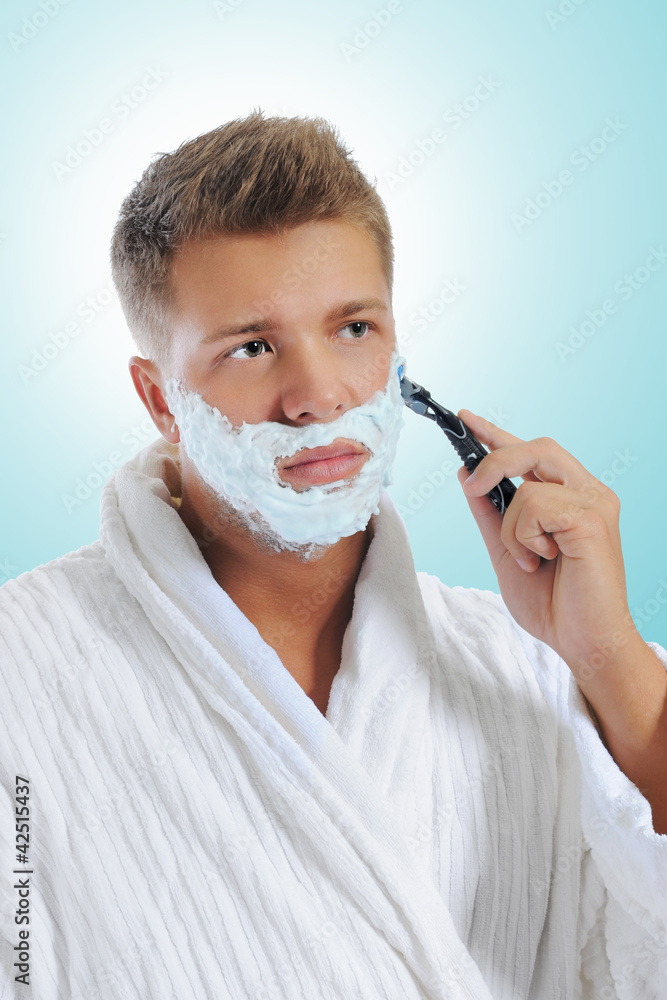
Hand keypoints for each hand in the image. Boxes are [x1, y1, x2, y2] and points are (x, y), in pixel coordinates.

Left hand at [455, 409, 639, 675]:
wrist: (583, 642)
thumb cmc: (554, 603)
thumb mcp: (507, 552)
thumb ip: (491, 514)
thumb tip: (467, 474)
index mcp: (572, 497)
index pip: (533, 452)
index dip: (497, 434)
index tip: (465, 419)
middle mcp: (588, 492)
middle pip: (536, 447)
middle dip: (495, 461)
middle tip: (472, 486)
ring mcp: (594, 502)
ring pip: (526, 486)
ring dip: (511, 529)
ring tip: (530, 561)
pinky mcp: (591, 518)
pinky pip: (534, 506)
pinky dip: (523, 538)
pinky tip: (541, 561)